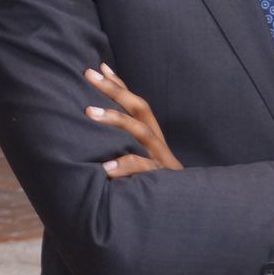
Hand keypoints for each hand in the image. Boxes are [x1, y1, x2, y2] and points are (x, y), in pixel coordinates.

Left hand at [83, 63, 182, 177]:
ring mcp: (160, 157)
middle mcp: (156, 140)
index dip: (119, 84)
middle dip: (114, 89)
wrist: (184, 207)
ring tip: (90, 113)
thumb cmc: (154, 180)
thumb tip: (95, 121)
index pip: (135, 103)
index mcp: (151, 134)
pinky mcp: (161, 177)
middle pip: (139, 107)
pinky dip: (126, 166)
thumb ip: (123, 140)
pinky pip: (144, 168)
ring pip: (141, 132)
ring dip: (115, 119)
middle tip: (89, 74)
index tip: (99, 67)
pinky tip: (106, 169)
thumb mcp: (140, 156)